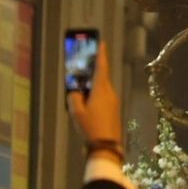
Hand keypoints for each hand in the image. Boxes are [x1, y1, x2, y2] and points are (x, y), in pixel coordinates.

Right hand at [68, 40, 121, 154]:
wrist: (107, 145)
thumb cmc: (91, 127)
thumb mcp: (76, 112)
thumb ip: (74, 97)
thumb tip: (76, 92)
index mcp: (101, 90)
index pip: (101, 67)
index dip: (101, 55)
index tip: (102, 43)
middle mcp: (110, 92)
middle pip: (101, 77)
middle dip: (93, 70)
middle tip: (84, 64)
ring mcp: (113, 101)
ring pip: (101, 88)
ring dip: (92, 85)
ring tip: (80, 86)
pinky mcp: (113, 108)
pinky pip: (103, 96)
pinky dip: (95, 94)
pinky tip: (86, 102)